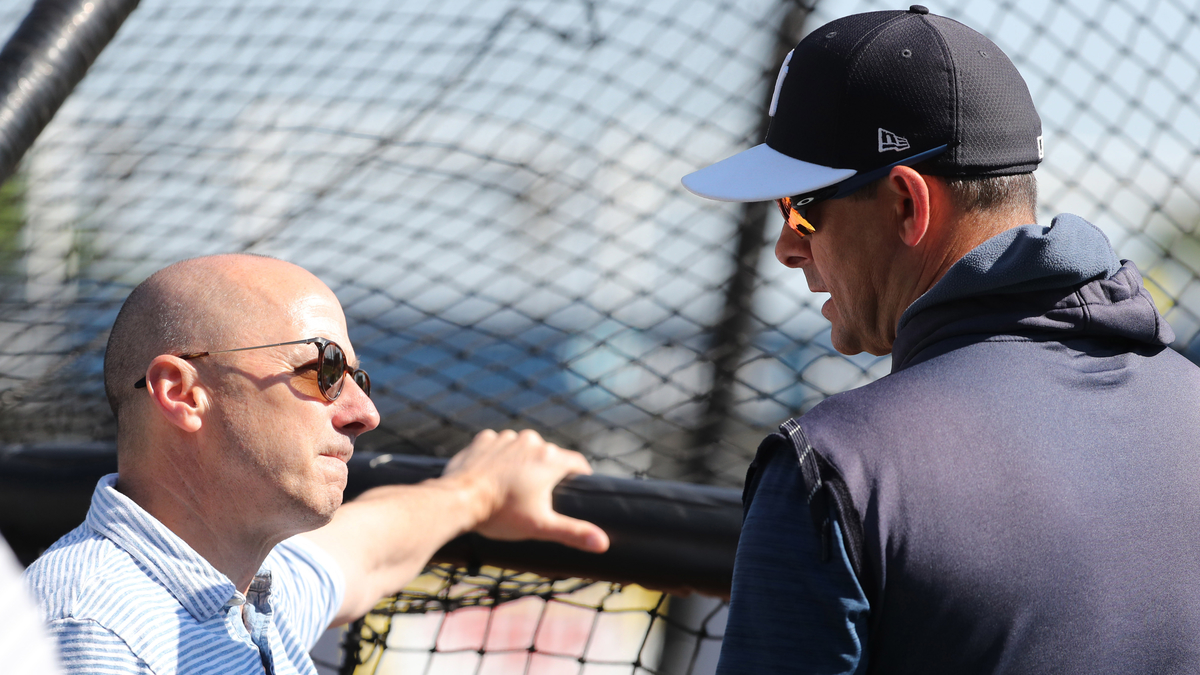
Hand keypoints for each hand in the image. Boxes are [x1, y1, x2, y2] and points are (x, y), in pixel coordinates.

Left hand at [442, 429, 609, 553]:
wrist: (459, 501)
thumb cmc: (502, 514)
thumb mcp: (541, 527)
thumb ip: (573, 532)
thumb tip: (603, 543)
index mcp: (550, 459)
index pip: (577, 463)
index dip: (579, 476)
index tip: (577, 487)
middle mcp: (531, 441)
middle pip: (548, 455)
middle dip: (546, 472)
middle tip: (538, 496)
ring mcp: (506, 438)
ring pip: (523, 449)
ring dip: (522, 463)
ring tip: (513, 487)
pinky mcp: (485, 439)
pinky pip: (499, 446)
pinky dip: (499, 458)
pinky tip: (493, 476)